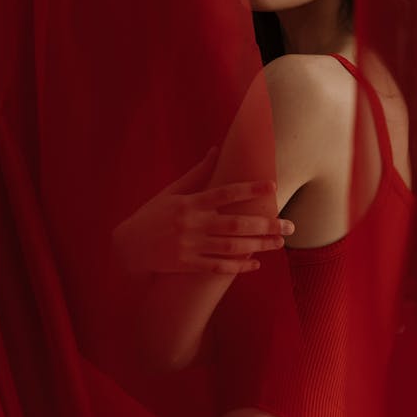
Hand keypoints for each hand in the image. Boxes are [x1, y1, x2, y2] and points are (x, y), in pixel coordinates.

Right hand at [112, 147, 294, 276]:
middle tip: (289, 225)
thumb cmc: (152, 215)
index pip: (224, 192)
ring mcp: (189, 247)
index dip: (249, 189)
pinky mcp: (186, 266)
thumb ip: (197, 174)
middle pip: (234, 224)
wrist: (127, 247)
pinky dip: (237, 267)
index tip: (272, 185)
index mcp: (188, 203)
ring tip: (279, 243)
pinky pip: (216, 267)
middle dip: (264, 225)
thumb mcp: (171, 192)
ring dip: (258, 245)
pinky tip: (256, 264)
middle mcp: (190, 224)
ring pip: (230, 247)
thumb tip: (217, 149)